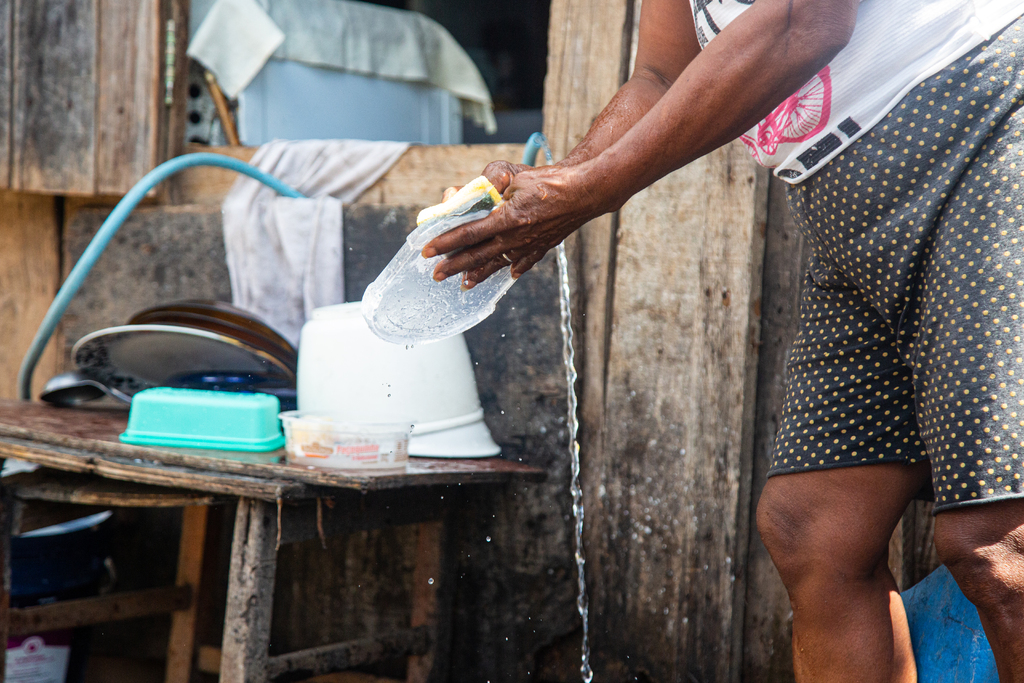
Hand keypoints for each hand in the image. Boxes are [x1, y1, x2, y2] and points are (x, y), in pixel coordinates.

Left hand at [423, 160, 607, 287]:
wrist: (585, 192)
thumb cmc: (550, 181)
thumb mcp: (515, 174)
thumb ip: (491, 180)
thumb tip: (472, 187)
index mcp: (507, 219)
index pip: (468, 234)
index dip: (446, 243)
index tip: (428, 251)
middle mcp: (515, 237)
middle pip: (477, 255)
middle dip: (454, 266)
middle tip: (435, 275)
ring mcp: (529, 245)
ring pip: (497, 263)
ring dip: (479, 273)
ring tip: (464, 283)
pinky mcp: (542, 246)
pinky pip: (523, 262)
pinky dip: (511, 268)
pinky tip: (507, 274)